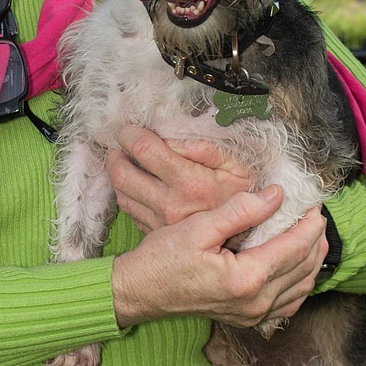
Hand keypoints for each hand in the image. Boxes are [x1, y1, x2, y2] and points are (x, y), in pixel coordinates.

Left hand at [105, 125, 252, 232]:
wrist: (250, 236)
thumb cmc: (245, 193)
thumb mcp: (234, 164)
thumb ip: (202, 147)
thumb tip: (169, 137)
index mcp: (190, 183)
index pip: (144, 150)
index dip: (131, 134)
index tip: (131, 130)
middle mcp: (170, 204)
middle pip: (121, 174)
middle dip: (116, 154)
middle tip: (122, 145)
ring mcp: (160, 222)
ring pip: (121, 194)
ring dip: (118, 174)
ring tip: (127, 162)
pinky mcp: (156, 233)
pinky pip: (130, 211)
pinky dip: (128, 194)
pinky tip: (139, 185)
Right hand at [111, 188, 327, 330]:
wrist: (140, 291)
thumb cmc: (162, 258)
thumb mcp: (199, 226)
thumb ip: (240, 211)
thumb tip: (276, 195)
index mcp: (246, 278)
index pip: (294, 247)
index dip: (309, 223)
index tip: (313, 202)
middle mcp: (255, 302)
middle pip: (303, 267)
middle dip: (315, 238)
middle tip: (315, 213)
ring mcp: (252, 315)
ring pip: (300, 288)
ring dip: (311, 261)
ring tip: (313, 234)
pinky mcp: (247, 319)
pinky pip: (287, 304)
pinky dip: (299, 283)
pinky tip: (298, 267)